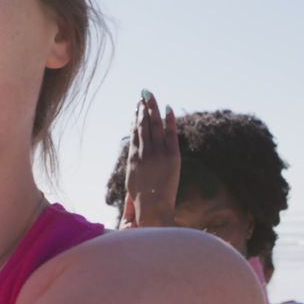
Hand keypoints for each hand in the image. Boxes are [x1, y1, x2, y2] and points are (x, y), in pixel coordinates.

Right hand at [121, 90, 179, 228]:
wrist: (152, 208)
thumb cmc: (142, 202)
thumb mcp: (132, 185)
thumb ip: (133, 170)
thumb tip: (132, 167)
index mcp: (132, 158)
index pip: (134, 134)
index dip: (135, 119)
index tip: (137, 108)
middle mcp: (143, 152)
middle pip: (143, 125)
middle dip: (143, 109)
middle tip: (144, 95)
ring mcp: (157, 153)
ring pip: (154, 125)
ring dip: (152, 109)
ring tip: (151, 97)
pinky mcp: (171, 156)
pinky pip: (171, 134)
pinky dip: (169, 120)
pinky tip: (168, 108)